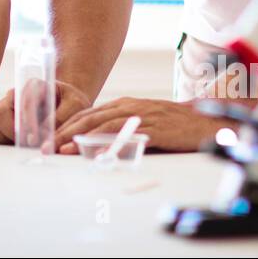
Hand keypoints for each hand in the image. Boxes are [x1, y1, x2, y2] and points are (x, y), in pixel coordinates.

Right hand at [0, 80, 91, 144]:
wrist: (67, 104)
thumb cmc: (73, 102)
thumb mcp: (75, 105)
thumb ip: (60, 119)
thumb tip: (46, 140)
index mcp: (33, 86)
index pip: (23, 102)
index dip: (28, 122)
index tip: (34, 138)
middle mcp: (16, 94)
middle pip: (0, 113)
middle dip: (12, 132)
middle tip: (28, 144)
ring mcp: (5, 105)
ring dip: (3, 136)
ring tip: (22, 144)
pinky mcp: (0, 118)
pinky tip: (11, 142)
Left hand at [56, 97, 226, 152]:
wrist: (209, 122)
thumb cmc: (175, 125)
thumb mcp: (144, 121)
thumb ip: (122, 128)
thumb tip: (97, 143)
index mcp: (125, 104)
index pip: (88, 113)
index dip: (66, 125)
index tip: (49, 138)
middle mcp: (131, 106)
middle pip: (91, 118)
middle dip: (66, 131)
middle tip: (47, 146)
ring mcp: (144, 116)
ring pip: (106, 125)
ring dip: (82, 138)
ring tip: (64, 150)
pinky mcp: (158, 130)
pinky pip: (131, 137)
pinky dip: (113, 145)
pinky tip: (99, 154)